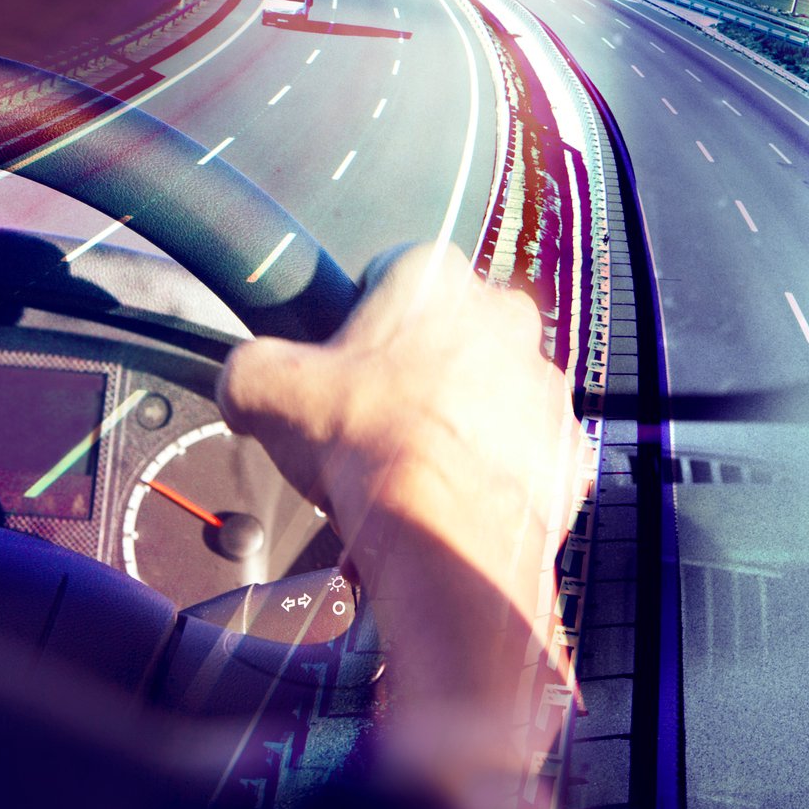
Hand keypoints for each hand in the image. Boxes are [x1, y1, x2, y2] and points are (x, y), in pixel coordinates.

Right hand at [216, 242, 587, 707]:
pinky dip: (493, 470)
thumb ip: (247, 367)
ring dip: (457, 419)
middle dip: (413, 371)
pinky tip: (455, 496)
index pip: (388, 275)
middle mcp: (503, 315)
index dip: (355, 323)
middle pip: (446, 333)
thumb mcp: (263, 389)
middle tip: (373, 423)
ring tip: (413, 469)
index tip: (342, 367)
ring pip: (491, 390)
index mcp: (435, 277)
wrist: (444, 533)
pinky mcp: (564, 443)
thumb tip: (244, 385)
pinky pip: (523, 449)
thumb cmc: (365, 447)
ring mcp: (543, 381)